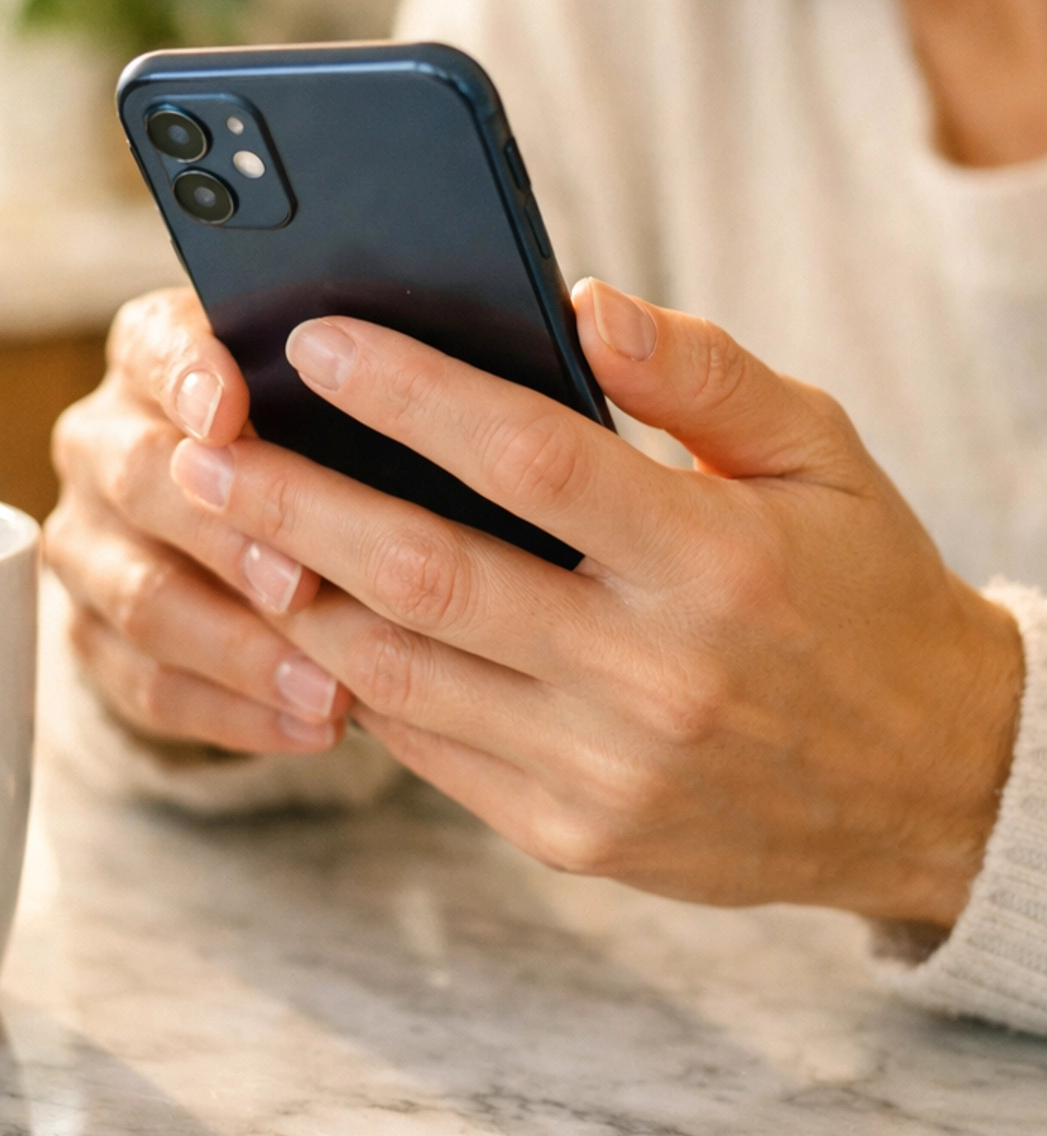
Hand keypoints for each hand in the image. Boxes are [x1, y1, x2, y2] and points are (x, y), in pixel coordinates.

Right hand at [45, 288, 347, 756]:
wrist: (234, 522)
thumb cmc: (315, 434)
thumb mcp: (330, 391)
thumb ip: (362, 381)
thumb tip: (456, 386)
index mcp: (153, 355)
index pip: (153, 348)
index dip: (186, 379)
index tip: (228, 415)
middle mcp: (102, 440)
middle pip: (141, 481)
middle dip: (226, 535)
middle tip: (304, 582)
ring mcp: (88, 542)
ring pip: (141, 599)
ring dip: (239, 648)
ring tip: (330, 688)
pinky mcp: (92, 635)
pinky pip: (149, 686)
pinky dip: (236, 713)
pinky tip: (314, 727)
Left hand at [167, 281, 1023, 922]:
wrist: (933, 786)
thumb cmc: (863, 590)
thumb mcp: (822, 450)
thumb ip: (700, 370)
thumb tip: (576, 299)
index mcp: (715, 561)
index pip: (530, 459)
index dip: (409, 394)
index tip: (314, 340)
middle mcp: (652, 676)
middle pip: (429, 574)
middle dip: (294, 503)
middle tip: (201, 446)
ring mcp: (604, 771)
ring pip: (401, 675)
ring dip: (293, 595)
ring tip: (219, 525)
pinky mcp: (572, 836)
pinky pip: (427, 749)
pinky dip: (354, 678)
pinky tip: (302, 614)